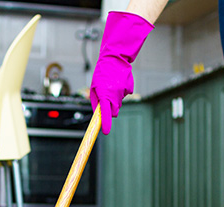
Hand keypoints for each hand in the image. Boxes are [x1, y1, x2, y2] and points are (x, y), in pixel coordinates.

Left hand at [90, 11, 153, 133]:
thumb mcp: (94, 87)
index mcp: (104, 96)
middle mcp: (115, 96)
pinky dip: (121, 92)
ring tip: (111, 85)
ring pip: (119, 103)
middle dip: (111, 110)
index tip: (105, 132)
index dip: (105, 124)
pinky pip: (124, 95)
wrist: (115, 58)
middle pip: (114, 112)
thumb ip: (96, 101)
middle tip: (106, 99)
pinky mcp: (129, 89)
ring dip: (115, 98)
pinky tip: (118, 83)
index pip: (106, 114)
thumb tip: (98, 113)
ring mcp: (123, 93)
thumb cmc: (102, 73)